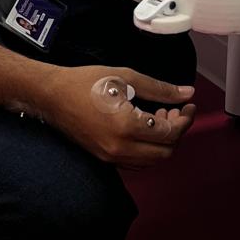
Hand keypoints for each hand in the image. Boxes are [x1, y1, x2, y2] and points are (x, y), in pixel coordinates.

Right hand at [34, 64, 196, 166]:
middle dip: (176, 132)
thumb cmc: (83, 83)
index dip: (185, 119)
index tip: (188, 105)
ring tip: (159, 118)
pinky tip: (145, 129)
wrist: (51, 95)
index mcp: (126, 126)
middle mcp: (119, 148)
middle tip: (174, 111)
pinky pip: (136, 162)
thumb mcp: (125, 77)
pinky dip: (148, 149)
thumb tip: (186, 93)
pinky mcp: (104, 158)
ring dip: (162, 142)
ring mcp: (111, 156)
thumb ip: (160, 89)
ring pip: (152, 160)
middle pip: (165, 152)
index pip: (170, 133)